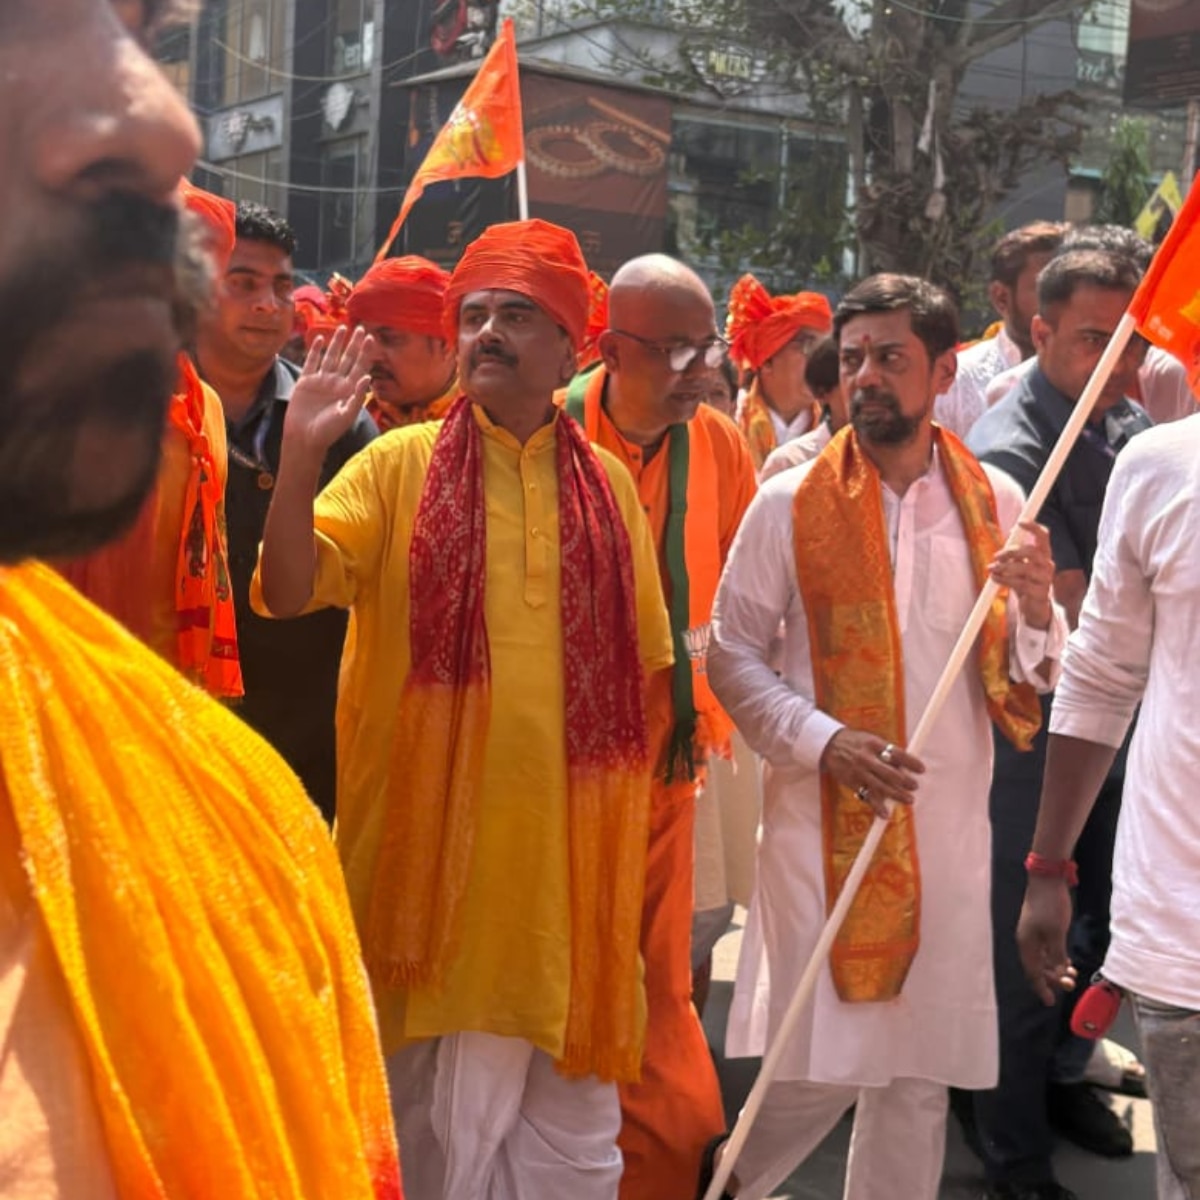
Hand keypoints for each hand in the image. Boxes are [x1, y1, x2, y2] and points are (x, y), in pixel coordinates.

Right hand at [283, 326, 374, 455]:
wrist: (305, 437)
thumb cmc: (328, 431)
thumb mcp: (347, 414)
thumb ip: (358, 396)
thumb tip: (369, 377)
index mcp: (349, 390)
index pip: (360, 367)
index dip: (366, 353)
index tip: (371, 338)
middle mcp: (337, 383)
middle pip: (348, 359)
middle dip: (355, 344)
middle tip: (361, 328)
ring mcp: (322, 381)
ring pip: (331, 357)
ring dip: (337, 343)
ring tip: (343, 328)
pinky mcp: (306, 381)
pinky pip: (312, 362)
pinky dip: (316, 351)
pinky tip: (321, 339)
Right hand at [819, 728, 924, 819]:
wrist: (828, 744)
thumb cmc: (856, 742)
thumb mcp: (871, 739)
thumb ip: (887, 751)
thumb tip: (907, 766)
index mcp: (873, 743)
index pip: (897, 753)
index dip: (911, 762)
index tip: (921, 769)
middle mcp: (866, 757)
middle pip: (890, 772)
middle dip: (905, 781)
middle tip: (915, 786)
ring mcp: (858, 771)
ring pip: (881, 786)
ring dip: (896, 795)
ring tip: (909, 800)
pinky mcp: (851, 782)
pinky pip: (866, 796)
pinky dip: (876, 806)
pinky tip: (885, 813)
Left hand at [991, 520, 1054, 630]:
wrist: (1034, 607)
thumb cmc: (1026, 582)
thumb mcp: (1020, 564)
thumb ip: (1016, 550)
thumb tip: (1011, 532)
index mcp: (1044, 555)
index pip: (1044, 536)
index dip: (1034, 527)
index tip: (1020, 522)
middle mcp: (1048, 565)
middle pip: (1032, 551)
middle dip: (1011, 551)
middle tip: (996, 556)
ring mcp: (1045, 579)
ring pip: (1025, 568)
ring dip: (1004, 567)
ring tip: (992, 569)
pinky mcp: (1039, 593)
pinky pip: (1020, 583)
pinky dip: (1004, 579)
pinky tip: (995, 578)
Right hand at [1016, 875, 1076, 1005]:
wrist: (1047, 880)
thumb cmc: (1050, 907)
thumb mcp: (1056, 934)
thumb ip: (1056, 956)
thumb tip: (1058, 974)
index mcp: (1027, 944)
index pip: (1032, 973)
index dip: (1042, 988)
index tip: (1051, 1002)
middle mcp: (1027, 941)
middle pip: (1037, 967)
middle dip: (1052, 978)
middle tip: (1070, 984)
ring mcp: (1033, 933)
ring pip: (1042, 958)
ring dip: (1055, 968)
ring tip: (1072, 973)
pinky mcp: (1040, 926)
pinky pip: (1046, 949)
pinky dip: (1055, 958)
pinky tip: (1066, 961)